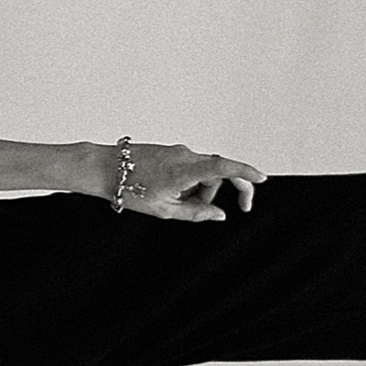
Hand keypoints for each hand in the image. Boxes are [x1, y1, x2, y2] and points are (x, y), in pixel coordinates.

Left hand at [115, 143, 265, 221]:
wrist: (104, 168)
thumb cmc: (130, 189)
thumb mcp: (165, 210)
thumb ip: (196, 213)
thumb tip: (219, 214)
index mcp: (185, 170)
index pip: (224, 167)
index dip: (246, 173)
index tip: (262, 179)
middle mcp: (185, 155)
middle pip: (219, 171)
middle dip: (224, 191)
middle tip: (230, 210)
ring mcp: (178, 151)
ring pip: (204, 171)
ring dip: (203, 189)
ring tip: (178, 203)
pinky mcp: (171, 151)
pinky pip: (191, 167)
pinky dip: (191, 182)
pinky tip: (172, 193)